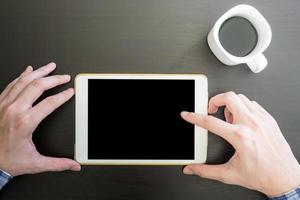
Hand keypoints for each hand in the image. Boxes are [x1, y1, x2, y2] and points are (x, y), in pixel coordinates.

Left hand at [0, 62, 79, 176]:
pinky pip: (12, 84)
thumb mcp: (36, 163)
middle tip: (64, 77)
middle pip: (38, 86)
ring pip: (24, 81)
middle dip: (54, 79)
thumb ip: (58, 163)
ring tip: (50, 66)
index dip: (63, 96)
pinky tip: (28, 70)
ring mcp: (4, 105)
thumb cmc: (7, 160)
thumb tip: (73, 165)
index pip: (49, 103)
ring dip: (39, 72)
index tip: (70, 92)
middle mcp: (14, 110)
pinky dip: (22, 75)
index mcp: (25, 122)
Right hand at [181, 92, 299, 195]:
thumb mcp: (229, 174)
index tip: (188, 114)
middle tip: (211, 109)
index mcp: (240, 137)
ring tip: (228, 117)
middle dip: (215, 100)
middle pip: (229, 98)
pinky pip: (253, 104)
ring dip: (230, 104)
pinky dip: (243, 107)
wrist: (285, 178)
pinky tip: (241, 118)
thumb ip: (206, 171)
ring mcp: (262, 120)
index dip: (194, 117)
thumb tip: (192, 169)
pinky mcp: (269, 120)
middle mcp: (252, 125)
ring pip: (241, 98)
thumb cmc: (262, 175)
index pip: (210, 122)